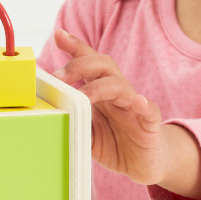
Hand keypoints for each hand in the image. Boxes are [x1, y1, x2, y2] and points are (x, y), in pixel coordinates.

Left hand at [51, 29, 200, 198]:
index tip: (58, 34)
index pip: (88, 63)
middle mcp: (117, 94)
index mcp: (100, 93)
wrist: (145, 165)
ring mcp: (133, 107)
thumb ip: (73, 125)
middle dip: (80, 64)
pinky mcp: (149, 125)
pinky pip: (149, 110)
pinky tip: (137, 102)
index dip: (75, 47)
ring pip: (120, 84)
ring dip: (99, 87)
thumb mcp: (88, 136)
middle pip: (103, 65)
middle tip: (59, 76)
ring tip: (83, 96)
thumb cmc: (116, 144)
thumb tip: (51, 119)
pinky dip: (143, 105)